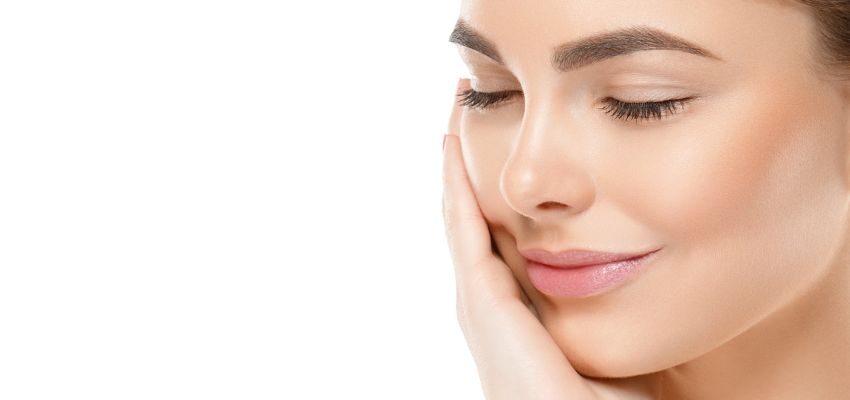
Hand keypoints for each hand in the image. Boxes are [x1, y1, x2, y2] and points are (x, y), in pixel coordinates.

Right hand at [441, 78, 657, 399]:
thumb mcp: (614, 338)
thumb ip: (619, 302)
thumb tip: (653, 267)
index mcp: (519, 312)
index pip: (504, 241)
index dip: (502, 196)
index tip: (503, 153)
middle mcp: (492, 304)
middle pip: (475, 222)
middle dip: (469, 171)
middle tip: (465, 113)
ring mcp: (482, 303)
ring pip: (462, 218)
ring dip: (456, 169)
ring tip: (454, 116)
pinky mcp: (483, 301)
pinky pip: (464, 229)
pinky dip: (455, 186)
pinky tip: (452, 145)